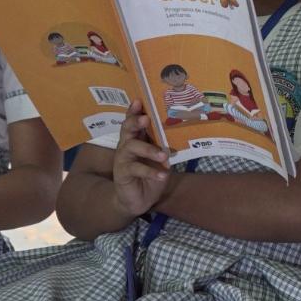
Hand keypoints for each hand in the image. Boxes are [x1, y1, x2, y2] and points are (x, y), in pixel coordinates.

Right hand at [112, 100, 169, 219]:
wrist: (137, 200)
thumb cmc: (149, 175)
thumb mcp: (159, 159)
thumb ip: (163, 146)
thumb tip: (178, 132)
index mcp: (135, 138)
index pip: (132, 121)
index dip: (134, 110)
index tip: (139, 100)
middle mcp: (126, 145)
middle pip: (127, 129)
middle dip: (136, 122)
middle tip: (146, 119)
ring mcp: (122, 159)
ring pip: (131, 147)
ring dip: (148, 149)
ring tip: (163, 155)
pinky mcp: (122, 173)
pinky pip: (136, 169)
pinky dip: (150, 172)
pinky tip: (162, 175)